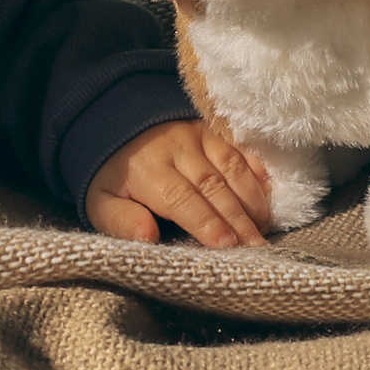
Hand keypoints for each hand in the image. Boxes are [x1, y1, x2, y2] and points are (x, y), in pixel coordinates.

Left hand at [86, 122, 271, 247]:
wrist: (113, 122)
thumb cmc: (113, 176)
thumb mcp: (100, 202)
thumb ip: (121, 221)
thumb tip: (147, 238)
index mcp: (147, 169)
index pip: (181, 198)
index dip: (206, 222)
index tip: (228, 246)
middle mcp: (176, 148)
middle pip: (213, 186)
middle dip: (237, 219)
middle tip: (257, 247)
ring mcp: (198, 134)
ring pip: (232, 167)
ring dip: (252, 198)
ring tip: (265, 228)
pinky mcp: (212, 129)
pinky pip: (240, 149)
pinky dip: (257, 171)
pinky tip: (269, 194)